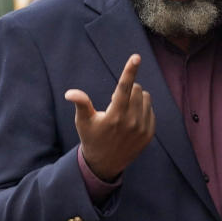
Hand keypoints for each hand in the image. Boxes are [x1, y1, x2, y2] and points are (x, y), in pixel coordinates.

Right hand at [64, 54, 155, 180]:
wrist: (106, 163)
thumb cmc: (92, 138)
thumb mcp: (83, 122)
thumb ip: (81, 104)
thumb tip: (70, 93)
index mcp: (115, 115)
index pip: (124, 88)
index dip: (129, 70)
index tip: (136, 56)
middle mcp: (132, 121)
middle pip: (137, 89)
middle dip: (127, 89)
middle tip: (115, 102)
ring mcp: (143, 128)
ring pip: (146, 97)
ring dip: (136, 98)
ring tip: (124, 110)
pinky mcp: (150, 133)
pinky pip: (151, 109)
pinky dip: (142, 109)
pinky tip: (131, 120)